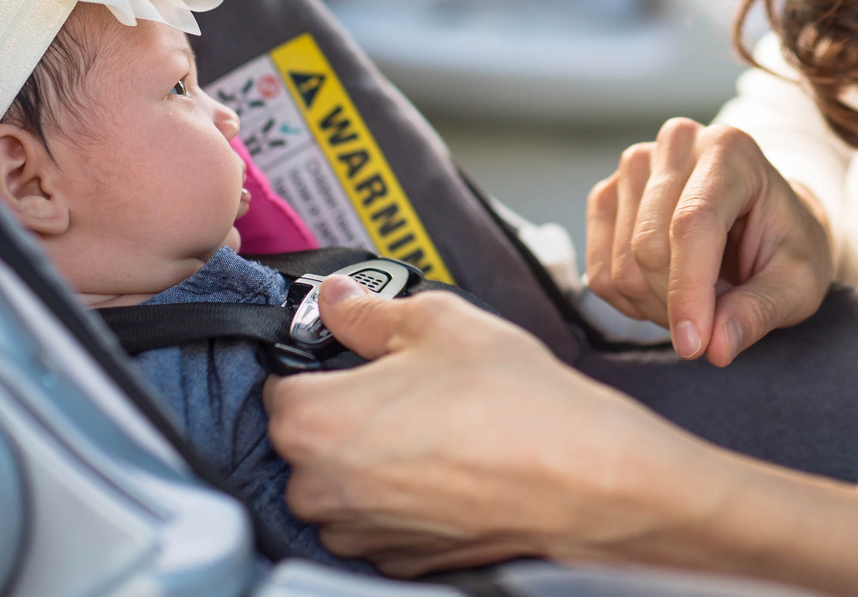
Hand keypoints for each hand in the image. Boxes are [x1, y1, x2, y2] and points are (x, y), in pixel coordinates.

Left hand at [265, 276, 718, 574]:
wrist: (579, 477)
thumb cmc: (512, 402)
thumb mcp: (436, 321)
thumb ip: (367, 309)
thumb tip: (337, 299)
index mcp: (311, 423)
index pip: (278, 384)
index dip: (318, 362)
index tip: (352, 355)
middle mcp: (320, 489)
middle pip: (304, 439)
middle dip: (343, 412)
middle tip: (405, 387)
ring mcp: (358, 532)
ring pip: (338, 484)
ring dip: (368, 459)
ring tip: (433, 427)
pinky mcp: (398, 559)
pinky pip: (375, 519)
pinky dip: (398, 496)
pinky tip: (446, 466)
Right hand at [587, 118, 833, 364]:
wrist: (765, 221)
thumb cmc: (787, 247)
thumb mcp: (799, 284)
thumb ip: (760, 311)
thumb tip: (715, 347)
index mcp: (731, 150)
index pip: (693, 223)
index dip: (689, 290)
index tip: (694, 347)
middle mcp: (678, 143)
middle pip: (648, 246)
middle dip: (678, 304)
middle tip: (715, 321)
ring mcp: (636, 165)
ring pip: (621, 263)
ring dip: (656, 306)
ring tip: (699, 300)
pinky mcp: (608, 194)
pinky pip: (599, 272)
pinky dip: (630, 301)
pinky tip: (666, 293)